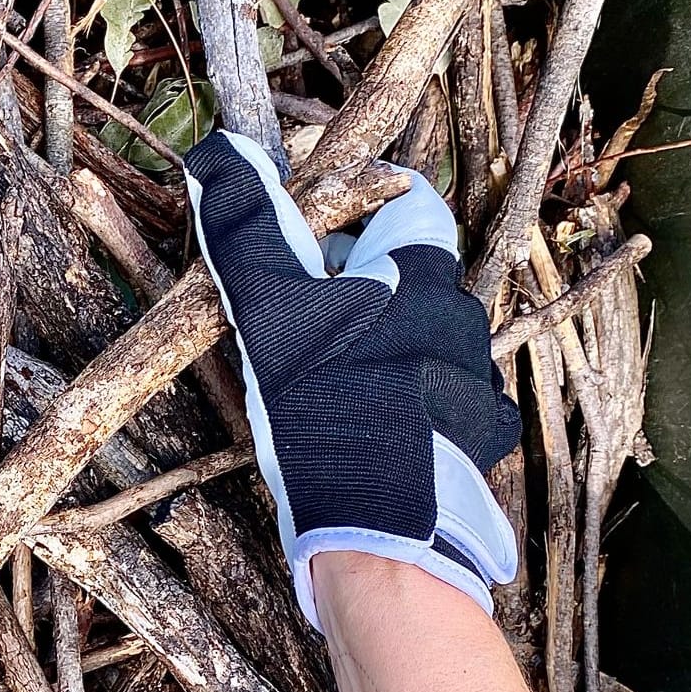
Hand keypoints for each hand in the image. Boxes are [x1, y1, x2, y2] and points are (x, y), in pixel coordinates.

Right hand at [183, 131, 520, 625]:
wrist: (384, 539)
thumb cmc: (329, 409)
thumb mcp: (272, 311)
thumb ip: (247, 229)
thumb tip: (219, 152)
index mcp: (424, 276)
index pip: (406, 201)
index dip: (352, 205)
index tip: (301, 232)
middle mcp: (462, 323)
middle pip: (406, 274)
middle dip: (351, 282)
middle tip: (287, 312)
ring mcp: (471, 389)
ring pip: (415, 340)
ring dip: (369, 345)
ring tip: (312, 380)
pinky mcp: (467, 448)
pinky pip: (426, 403)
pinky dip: (388, 403)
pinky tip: (346, 431)